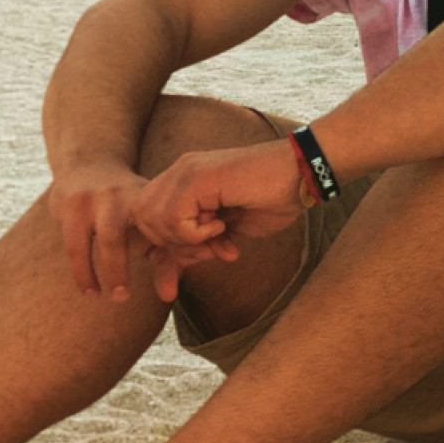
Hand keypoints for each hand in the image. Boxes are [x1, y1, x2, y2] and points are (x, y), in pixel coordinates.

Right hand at [50, 157, 185, 304]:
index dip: (167, 262)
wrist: (89, 164)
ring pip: (88, 240)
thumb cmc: (127, 208)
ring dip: (89, 272)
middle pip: (115, 235)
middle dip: (116, 268)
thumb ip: (164, 257)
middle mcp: (119, 195)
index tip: (166, 295)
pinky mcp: (68, 205)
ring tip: (95, 295)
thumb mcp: (148, 222)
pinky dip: (80, 270)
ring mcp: (91, 198)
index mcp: (146, 199)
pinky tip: (87, 288)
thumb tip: (168, 296)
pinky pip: (72, 244)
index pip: (161, 233)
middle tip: (122, 297)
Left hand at [126, 138, 308, 300]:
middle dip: (169, 248)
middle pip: (142, 221)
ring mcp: (186, 172)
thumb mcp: (226, 231)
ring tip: (216, 238)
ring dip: (184, 241)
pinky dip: (195, 234)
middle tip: (205, 251)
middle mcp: (179, 173)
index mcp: (183, 182)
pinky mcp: (197, 177)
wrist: (301, 172)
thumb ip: (198, 243)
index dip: (164, 248)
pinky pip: (174, 219)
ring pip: (152, 220)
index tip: (194, 260)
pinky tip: (222, 227)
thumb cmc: (271, 198)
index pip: (148, 220)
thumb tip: (170, 270)